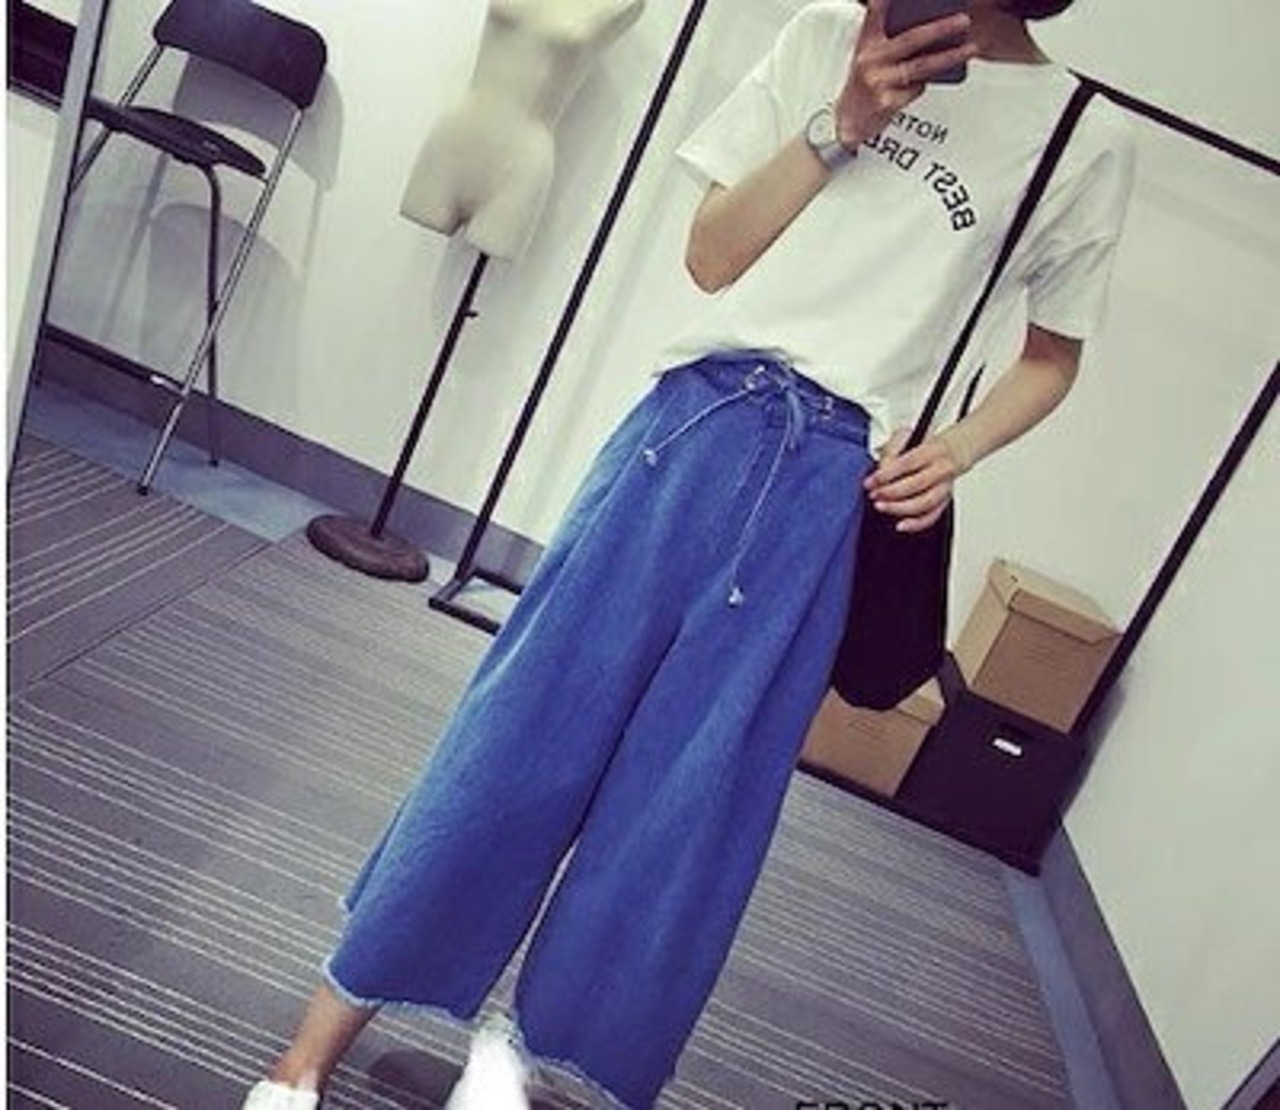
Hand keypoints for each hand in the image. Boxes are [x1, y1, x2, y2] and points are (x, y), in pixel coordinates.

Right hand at [835, 0, 975, 145]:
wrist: (847, 122)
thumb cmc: (863, 86)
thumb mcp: (869, 57)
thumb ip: (890, 41)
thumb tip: (929, 30)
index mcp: (866, 44)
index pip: (875, 14)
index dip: (886, 1)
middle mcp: (871, 59)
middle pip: (911, 39)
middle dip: (941, 29)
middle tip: (963, 21)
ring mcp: (879, 81)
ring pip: (922, 66)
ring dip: (950, 57)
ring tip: (970, 49)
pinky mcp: (887, 102)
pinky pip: (916, 89)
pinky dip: (923, 85)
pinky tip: (924, 83)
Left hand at [863, 428, 965, 532]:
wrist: (952, 452)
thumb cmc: (925, 446)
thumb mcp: (906, 437)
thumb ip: (892, 451)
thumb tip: (881, 471)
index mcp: (932, 450)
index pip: (908, 463)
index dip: (887, 474)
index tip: (870, 482)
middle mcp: (941, 470)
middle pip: (917, 484)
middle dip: (891, 492)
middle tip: (874, 494)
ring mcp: (944, 487)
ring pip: (925, 503)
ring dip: (900, 508)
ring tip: (882, 507)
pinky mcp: (944, 501)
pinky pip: (931, 517)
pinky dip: (916, 524)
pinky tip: (901, 525)